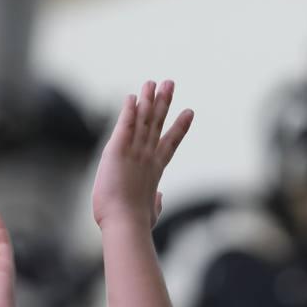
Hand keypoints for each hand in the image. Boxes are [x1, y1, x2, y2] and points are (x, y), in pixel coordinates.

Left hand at [92, 79, 192, 229]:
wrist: (126, 224)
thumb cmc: (137, 224)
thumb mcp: (151, 213)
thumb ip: (157, 203)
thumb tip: (160, 197)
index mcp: (155, 171)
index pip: (170, 143)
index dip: (179, 127)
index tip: (189, 112)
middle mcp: (147, 157)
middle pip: (158, 123)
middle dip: (164, 102)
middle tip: (170, 83)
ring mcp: (134, 152)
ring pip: (143, 120)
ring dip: (148, 99)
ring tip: (152, 82)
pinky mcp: (117, 150)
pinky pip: (125, 125)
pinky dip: (129, 111)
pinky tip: (132, 97)